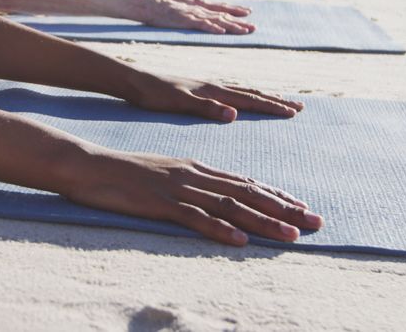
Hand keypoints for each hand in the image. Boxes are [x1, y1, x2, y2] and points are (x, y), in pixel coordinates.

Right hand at [61, 151, 322, 245]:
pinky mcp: (160, 203)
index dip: (277, 196)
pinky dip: (220, 230)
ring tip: (291, 235)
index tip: (303, 208)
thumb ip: (190, 185)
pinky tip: (240, 241)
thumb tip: (213, 202)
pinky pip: (195, 218)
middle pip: (248, 193)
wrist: (89, 164)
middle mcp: (194, 175)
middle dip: (285, 208)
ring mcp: (178, 189)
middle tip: (316, 223)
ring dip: (264, 221)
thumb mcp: (163, 175)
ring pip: (230, 206)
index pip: (245, 182)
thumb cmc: (123, 173)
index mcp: (196, 168)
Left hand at [124, 72, 304, 120]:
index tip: (294, 112)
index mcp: (212, 91)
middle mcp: (213, 86)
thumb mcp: (179, 103)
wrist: (135, 81)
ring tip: (279, 102)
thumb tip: (235, 115)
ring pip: (242, 92)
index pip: (249, 99)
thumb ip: (206, 108)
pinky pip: (230, 93)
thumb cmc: (154, 94)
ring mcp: (206, 87)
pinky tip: (243, 102)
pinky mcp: (198, 90)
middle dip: (275, 101)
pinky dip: (244, 97)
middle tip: (299, 107)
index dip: (272, 106)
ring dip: (262, 98)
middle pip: (251, 93)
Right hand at [144, 0, 255, 33]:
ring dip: (232, 26)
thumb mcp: (175, 4)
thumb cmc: (157, 3)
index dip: (234, 9)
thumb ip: (185, 7)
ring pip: (216, 20)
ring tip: (245, 31)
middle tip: (254, 27)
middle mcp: (197, 7)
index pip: (219, 7)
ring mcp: (192, 13)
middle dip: (239, 20)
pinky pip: (201, 24)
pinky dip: (212, 28)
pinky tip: (221, 32)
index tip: (248, 12)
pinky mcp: (184, 19)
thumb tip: (191, 13)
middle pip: (222, 15)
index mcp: (195, 3)